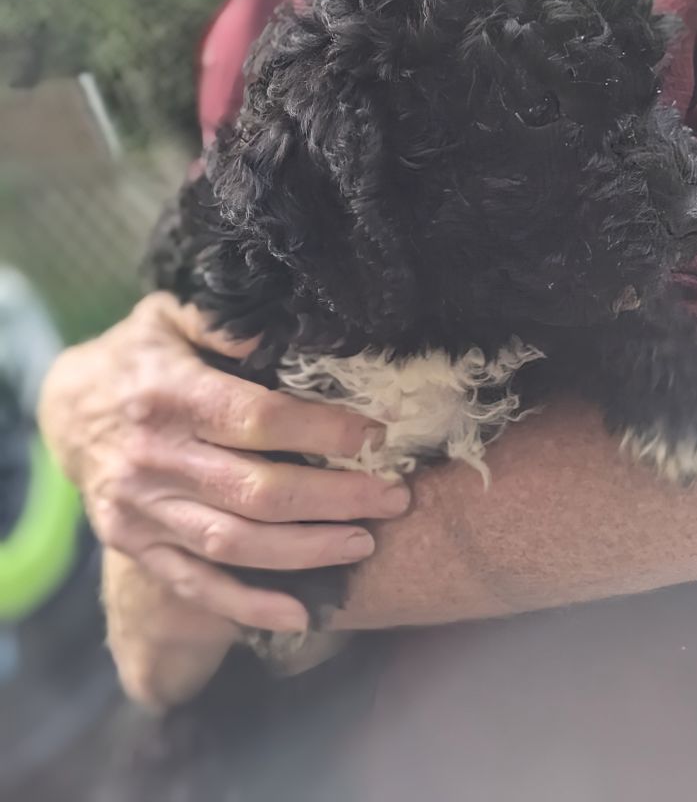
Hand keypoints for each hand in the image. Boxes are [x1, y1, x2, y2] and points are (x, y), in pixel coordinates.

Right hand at [39, 292, 410, 632]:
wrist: (68, 409)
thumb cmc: (139, 356)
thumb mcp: (170, 315)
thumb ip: (223, 324)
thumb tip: (281, 333)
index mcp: (168, 395)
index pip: (257, 419)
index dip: (322, 430)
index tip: (373, 435)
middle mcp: (153, 458)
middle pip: (258, 490)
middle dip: (336, 498)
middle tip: (393, 497)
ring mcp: (142, 510)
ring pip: (235, 543)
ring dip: (307, 550)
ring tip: (364, 543)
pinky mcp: (136, 546)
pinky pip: (197, 585)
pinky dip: (249, 606)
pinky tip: (301, 614)